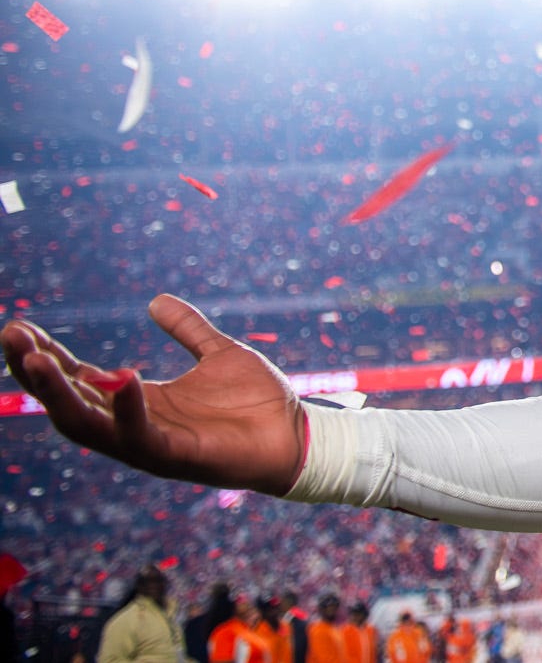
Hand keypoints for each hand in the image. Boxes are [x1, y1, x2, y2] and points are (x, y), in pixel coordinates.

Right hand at [1, 295, 305, 494]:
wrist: (296, 435)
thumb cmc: (257, 402)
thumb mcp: (217, 353)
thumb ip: (187, 329)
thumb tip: (155, 301)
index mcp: (138, 401)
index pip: (78, 379)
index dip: (47, 356)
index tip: (20, 327)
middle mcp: (135, 425)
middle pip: (68, 403)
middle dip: (36, 372)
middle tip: (12, 336)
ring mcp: (152, 444)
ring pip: (87, 425)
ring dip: (59, 394)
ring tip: (36, 358)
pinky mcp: (177, 457)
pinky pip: (141, 437)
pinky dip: (128, 410)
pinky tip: (122, 377)